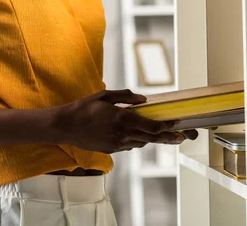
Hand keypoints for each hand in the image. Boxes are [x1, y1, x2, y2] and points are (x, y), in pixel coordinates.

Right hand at [54, 89, 197, 153]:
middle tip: (181, 137)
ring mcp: (116, 144)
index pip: (151, 126)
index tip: (175, 123)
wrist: (65, 126)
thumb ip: (126, 97)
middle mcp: (122, 134)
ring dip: (151, 139)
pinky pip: (129, 146)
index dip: (166, 126)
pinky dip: (136, 140)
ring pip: (140, 143)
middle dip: (167, 137)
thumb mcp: (104, 96)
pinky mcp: (111, 150)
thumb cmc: (83, 108)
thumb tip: (144, 100)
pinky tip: (138, 136)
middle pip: (151, 138)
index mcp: (122, 119)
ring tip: (163, 136)